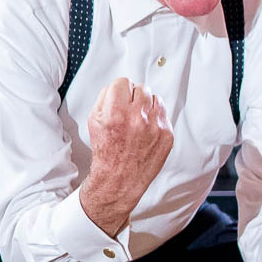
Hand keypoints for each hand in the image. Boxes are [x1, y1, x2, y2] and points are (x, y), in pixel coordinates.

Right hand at [80, 78, 173, 237]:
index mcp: (116, 113)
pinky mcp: (167, 134)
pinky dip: (155, 118)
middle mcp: (137, 118)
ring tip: (137, 120)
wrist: (119, 179)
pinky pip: (163, 113)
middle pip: (140, 88)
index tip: (118, 98)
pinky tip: (145, 129)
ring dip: (145, 105)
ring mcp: (155, 126)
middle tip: (127, 110)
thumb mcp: (94, 122)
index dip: (118, 91)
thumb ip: (104, 99)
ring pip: (154, 98)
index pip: (122, 82)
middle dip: (132, 97)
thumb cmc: (106, 152)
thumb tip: (115, 88)